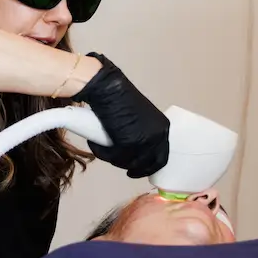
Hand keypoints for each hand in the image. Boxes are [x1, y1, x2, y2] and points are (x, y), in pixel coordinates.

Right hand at [70, 53, 169, 177]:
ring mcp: (145, 141)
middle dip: (135, 169)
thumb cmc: (120, 98)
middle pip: (148, 164)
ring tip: (102, 148)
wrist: (108, 88)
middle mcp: (158, 136)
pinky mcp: (128, 144)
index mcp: (163, 128)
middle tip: (125, 169)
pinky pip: (114, 157)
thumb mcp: (139, 117)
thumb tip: (134, 146)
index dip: (149, 165)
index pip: (161, 156)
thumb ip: (141, 131)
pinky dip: (103, 154)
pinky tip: (94, 145)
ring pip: (129, 163)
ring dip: (114, 160)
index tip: (137, 167)